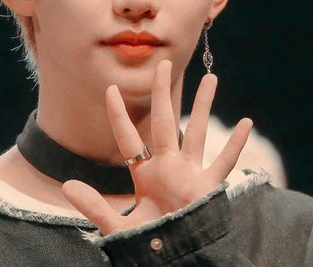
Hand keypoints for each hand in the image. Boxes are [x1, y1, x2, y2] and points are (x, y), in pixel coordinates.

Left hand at [62, 59, 251, 234]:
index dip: (118, 114)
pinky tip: (246, 122)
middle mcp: (168, 166)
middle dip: (162, 92)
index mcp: (145, 173)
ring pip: (197, 132)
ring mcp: (190, 174)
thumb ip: (94, 206)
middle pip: (164, 121)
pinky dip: (236, 144)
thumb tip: (67, 184)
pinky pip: (225, 162)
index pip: (127, 138)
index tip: (110, 88)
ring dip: (204, 105)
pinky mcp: (209, 188)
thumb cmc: (150, 245)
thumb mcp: (118, 227)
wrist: (178, 261)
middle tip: (162, 64)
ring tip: (210, 78)